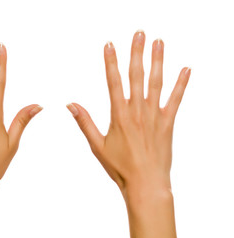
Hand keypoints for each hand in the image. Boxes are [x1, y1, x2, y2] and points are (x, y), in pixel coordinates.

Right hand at [66, 30, 190, 237]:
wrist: (145, 183)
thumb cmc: (120, 167)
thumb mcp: (97, 145)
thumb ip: (85, 122)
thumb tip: (71, 105)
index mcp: (119, 116)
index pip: (114, 82)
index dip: (111, 62)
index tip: (110, 45)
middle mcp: (137, 111)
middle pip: (137, 76)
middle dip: (137, 53)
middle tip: (139, 34)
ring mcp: (154, 116)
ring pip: (156, 83)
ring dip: (158, 61)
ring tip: (159, 42)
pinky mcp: (167, 123)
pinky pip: (176, 99)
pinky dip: (181, 84)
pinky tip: (186, 69)